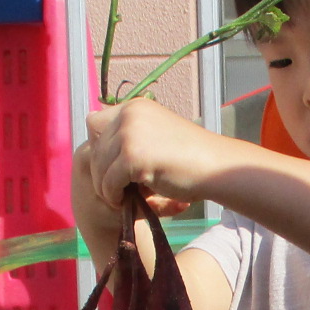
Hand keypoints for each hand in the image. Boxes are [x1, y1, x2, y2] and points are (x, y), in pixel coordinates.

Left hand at [78, 99, 221, 214]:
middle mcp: (129, 115)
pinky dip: (114, 196)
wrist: (215, 168)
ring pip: (98, 167)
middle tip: (119, 187)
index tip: (113, 166)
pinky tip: (127, 202)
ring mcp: (130, 134)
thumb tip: (96, 148)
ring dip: (106, 186)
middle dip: (102, 171)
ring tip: (123, 197)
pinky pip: (108, 182)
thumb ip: (132, 135)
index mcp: (135, 107)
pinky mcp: (133, 157)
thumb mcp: (157, 135)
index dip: (99, 147)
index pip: (94, 123)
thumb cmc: (191, 158)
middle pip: (93, 148)